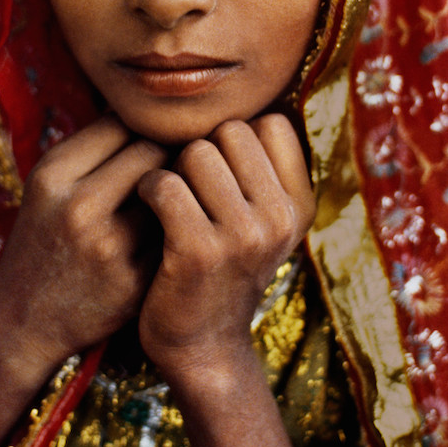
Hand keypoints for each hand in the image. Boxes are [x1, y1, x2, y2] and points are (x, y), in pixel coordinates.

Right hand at [0, 116, 165, 381]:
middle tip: (173, 164)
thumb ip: (96, 147)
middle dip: (167, 153)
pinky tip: (171, 232)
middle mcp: (78, 206)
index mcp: (53, 173)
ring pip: (170, 191)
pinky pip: (173, 233)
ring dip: (178, 189)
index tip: (150, 138)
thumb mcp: (51, 186)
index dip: (143, 127)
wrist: (23, 322)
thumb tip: (154, 108)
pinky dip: (177, 227)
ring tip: (175, 195)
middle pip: (153, 150)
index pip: (122, 122)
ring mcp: (108, 246)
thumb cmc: (45, 239)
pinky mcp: (133, 280)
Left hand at [136, 114, 314, 382]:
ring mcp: (243, 236)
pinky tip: (149, 212)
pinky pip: (164, 183)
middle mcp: (281, 218)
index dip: (235, 137)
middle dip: (200, 151)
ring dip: (171, 170)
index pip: (269, 123)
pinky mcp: (198, 251)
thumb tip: (243, 99)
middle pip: (230, 130)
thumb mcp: (261, 221)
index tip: (220, 172)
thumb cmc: (221, 269)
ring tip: (170, 202)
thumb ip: (260, 169)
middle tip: (190, 189)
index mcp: (300, 205)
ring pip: (195, 152)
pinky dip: (147, 191)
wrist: (202, 347)